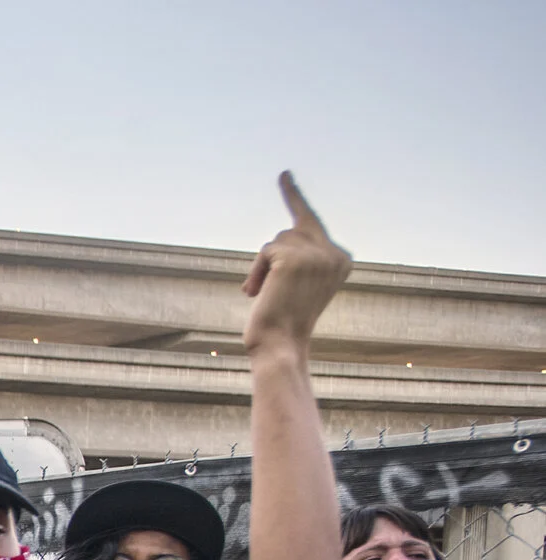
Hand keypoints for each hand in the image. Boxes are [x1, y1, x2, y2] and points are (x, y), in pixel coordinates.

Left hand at [241, 173, 349, 354]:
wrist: (281, 344)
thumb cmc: (284, 322)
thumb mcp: (299, 286)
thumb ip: (299, 259)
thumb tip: (281, 247)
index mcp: (342, 259)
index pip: (313, 224)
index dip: (294, 199)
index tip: (283, 175)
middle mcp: (336, 253)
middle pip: (293, 231)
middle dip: (285, 210)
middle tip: (283, 176)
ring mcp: (318, 254)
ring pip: (277, 242)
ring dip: (263, 268)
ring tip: (267, 295)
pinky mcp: (296, 258)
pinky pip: (266, 252)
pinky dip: (256, 272)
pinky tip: (260, 292)